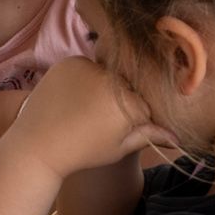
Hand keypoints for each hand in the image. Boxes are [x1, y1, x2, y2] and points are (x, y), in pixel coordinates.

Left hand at [2, 58, 175, 181]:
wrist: (36, 145)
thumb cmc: (81, 151)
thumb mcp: (117, 147)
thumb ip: (148, 136)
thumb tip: (178, 138)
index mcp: (128, 105)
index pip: (146, 102)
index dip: (136, 115)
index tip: (119, 126)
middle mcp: (112, 82)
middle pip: (128, 84)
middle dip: (121, 98)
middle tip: (98, 117)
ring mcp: (89, 69)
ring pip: (108, 73)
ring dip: (103, 85)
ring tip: (84, 108)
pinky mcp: (70, 62)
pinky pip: (87, 66)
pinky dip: (84, 77)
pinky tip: (73, 97)